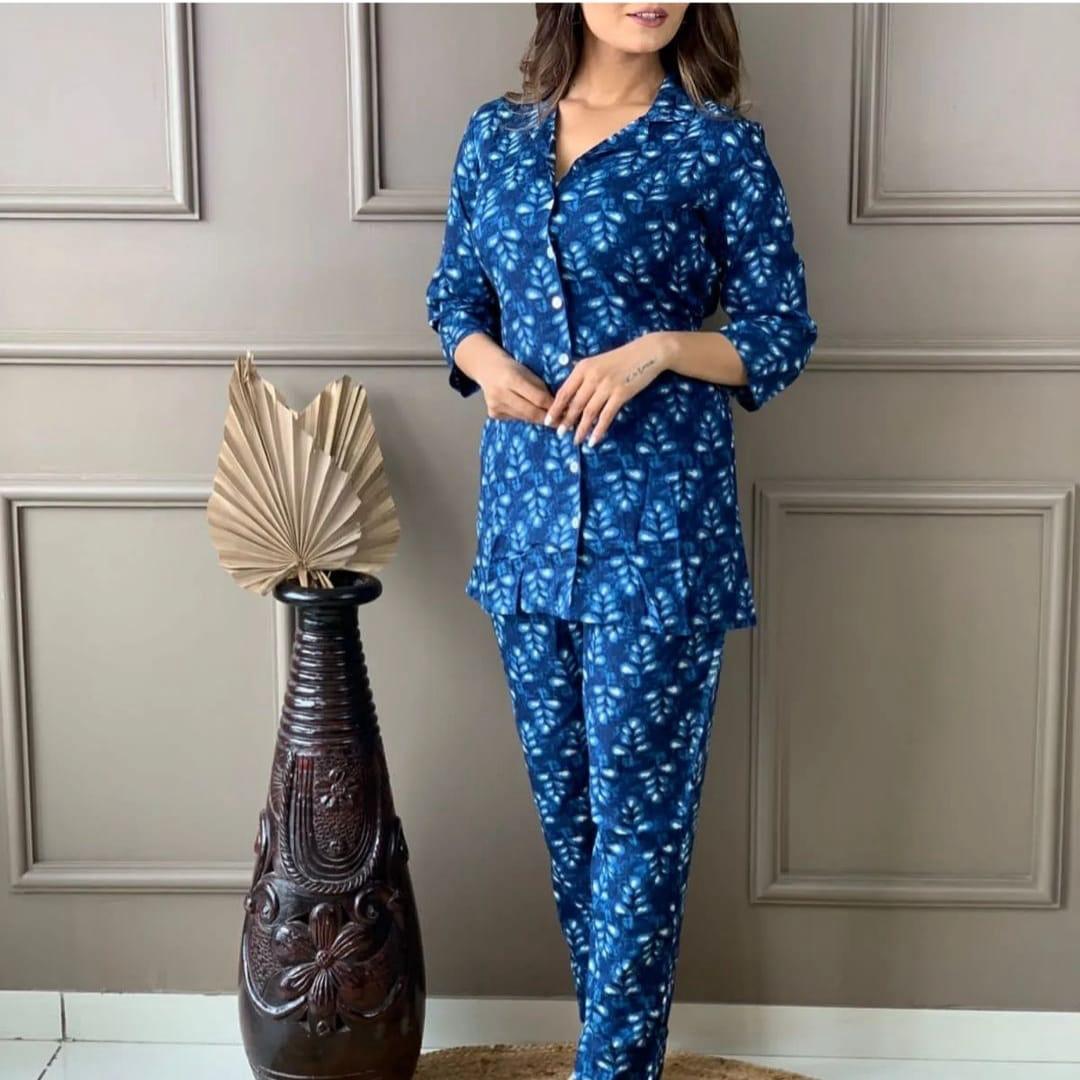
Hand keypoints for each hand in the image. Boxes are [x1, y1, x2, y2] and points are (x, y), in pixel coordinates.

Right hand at [472, 349, 554, 422]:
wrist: (487, 369)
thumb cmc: (512, 367)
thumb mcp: (527, 371)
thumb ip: (541, 388)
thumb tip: (558, 405)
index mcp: (511, 378)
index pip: (538, 398)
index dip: (553, 406)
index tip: (565, 411)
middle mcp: (500, 393)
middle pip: (531, 412)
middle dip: (548, 418)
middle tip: (562, 422)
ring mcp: (495, 405)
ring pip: (524, 418)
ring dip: (539, 419)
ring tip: (552, 420)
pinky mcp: (493, 414)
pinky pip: (516, 418)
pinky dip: (526, 417)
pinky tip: (531, 413)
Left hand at [544, 332, 670, 445]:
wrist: (648, 352)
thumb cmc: (622, 358)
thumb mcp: (597, 361)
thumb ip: (583, 374)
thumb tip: (568, 391)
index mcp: (583, 368)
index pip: (564, 391)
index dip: (555, 408)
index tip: (549, 420)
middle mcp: (592, 377)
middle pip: (575, 404)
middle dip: (566, 421)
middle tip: (560, 434)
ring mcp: (606, 386)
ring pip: (589, 412)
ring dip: (581, 429)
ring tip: (576, 440)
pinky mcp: (621, 394)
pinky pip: (606, 416)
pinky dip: (599, 430)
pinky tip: (594, 440)